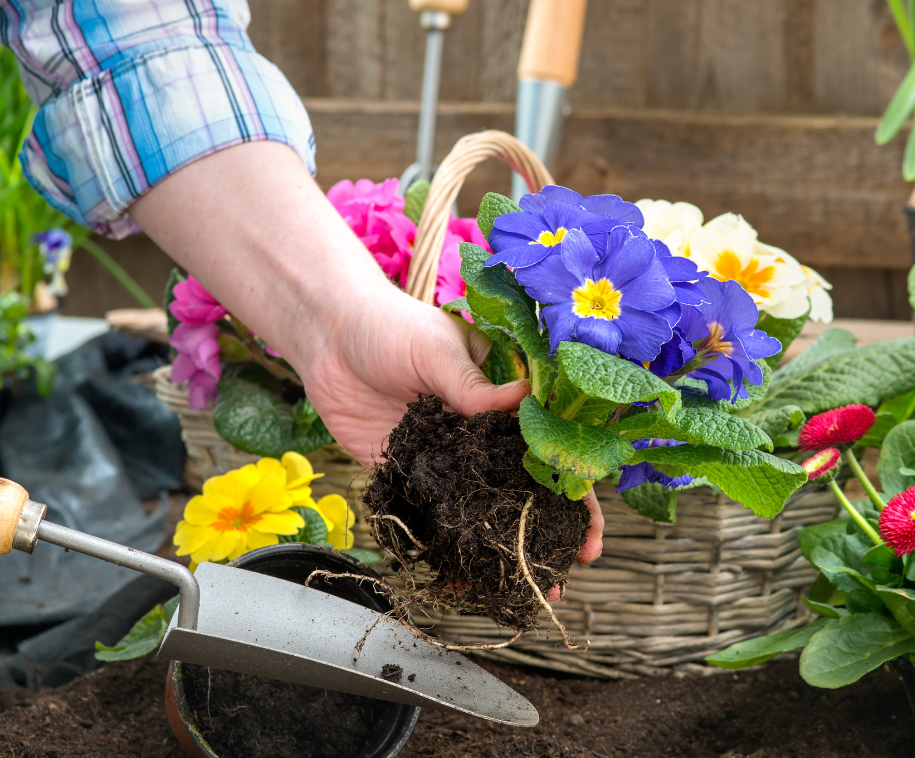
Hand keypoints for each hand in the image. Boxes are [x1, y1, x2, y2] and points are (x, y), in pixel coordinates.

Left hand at [285, 284, 604, 568]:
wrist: (326, 337)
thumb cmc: (389, 326)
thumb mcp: (435, 350)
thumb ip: (471, 386)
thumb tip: (523, 400)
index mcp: (504, 395)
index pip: (550, 443)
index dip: (574, 483)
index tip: (589, 524)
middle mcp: (483, 432)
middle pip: (526, 486)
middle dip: (550, 529)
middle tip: (568, 568)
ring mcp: (449, 457)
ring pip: (483, 509)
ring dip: (502, 547)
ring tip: (521, 589)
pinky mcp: (409, 474)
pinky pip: (433, 516)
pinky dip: (446, 548)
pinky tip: (461, 580)